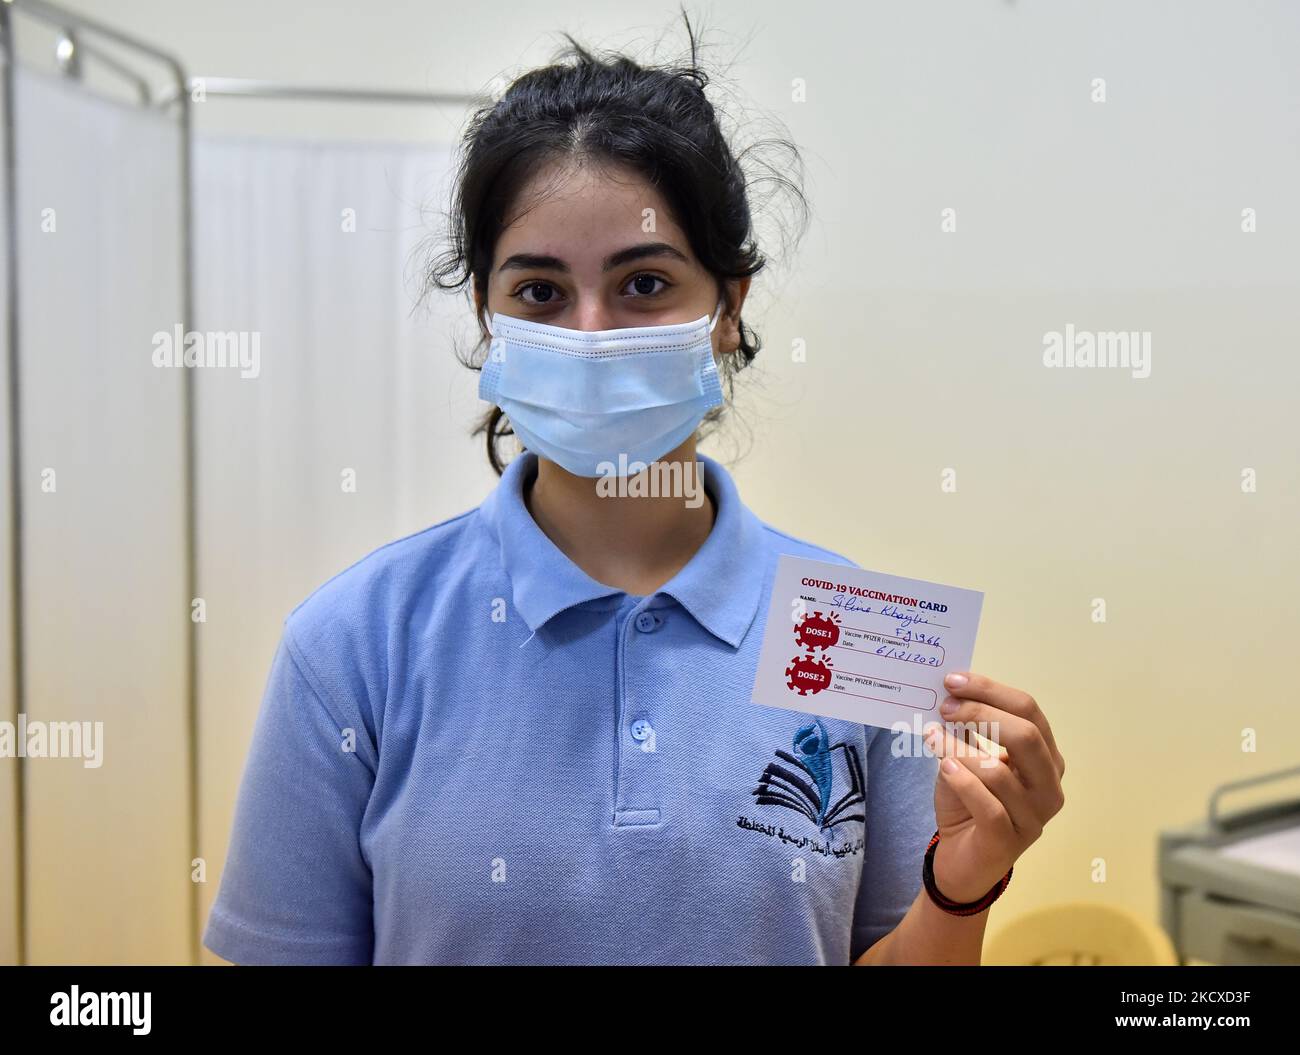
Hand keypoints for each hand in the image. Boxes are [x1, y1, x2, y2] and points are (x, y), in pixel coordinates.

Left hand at [922, 671, 1065, 903]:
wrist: (962, 861)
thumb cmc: (968, 802)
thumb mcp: (968, 758)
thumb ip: (967, 730)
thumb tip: (951, 692)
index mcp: (1046, 757)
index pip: (1028, 710)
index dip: (990, 691)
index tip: (953, 680)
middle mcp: (1049, 785)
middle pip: (1026, 735)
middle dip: (981, 714)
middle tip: (945, 707)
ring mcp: (1034, 816)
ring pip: (999, 771)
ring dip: (960, 747)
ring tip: (932, 737)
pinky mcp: (1010, 841)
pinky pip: (988, 804)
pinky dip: (962, 780)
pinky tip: (943, 766)